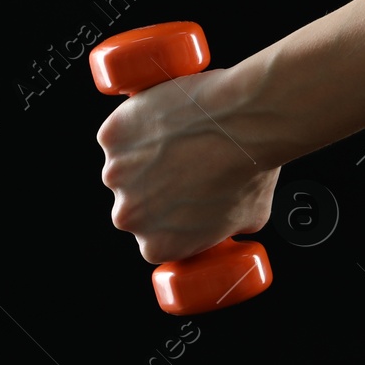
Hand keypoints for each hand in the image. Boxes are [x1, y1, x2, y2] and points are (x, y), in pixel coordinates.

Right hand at [96, 65, 278, 262]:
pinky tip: (166, 118)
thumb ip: (224, 229)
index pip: (155, 236)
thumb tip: (228, 225)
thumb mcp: (250, 217)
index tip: (186, 193)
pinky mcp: (112, 137)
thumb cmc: (252, 168)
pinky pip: (120, 131)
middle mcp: (130, 218)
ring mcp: (116, 175)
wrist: (244, 121)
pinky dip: (136, 123)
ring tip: (181, 137)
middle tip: (186, 160)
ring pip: (124, 164)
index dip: (171, 213)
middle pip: (134, 202)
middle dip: (155, 183)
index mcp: (158, 247)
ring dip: (143, 152)